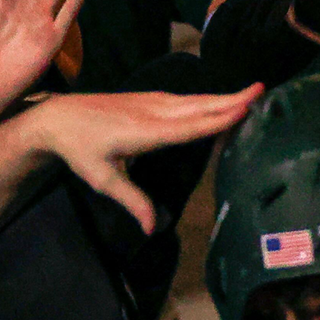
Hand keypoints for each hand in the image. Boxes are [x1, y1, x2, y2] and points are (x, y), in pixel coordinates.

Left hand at [24, 86, 261, 233]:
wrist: (57, 117)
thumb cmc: (80, 150)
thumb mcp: (103, 179)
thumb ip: (132, 201)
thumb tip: (153, 229)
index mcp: (144, 131)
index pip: (188, 126)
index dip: (217, 119)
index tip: (244, 108)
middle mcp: (153, 111)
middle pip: (199, 106)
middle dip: (231, 99)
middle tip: (262, 91)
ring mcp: (151, 101)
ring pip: (194, 100)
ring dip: (223, 97)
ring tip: (252, 93)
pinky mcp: (149, 98)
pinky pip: (185, 99)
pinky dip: (207, 99)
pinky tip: (220, 100)